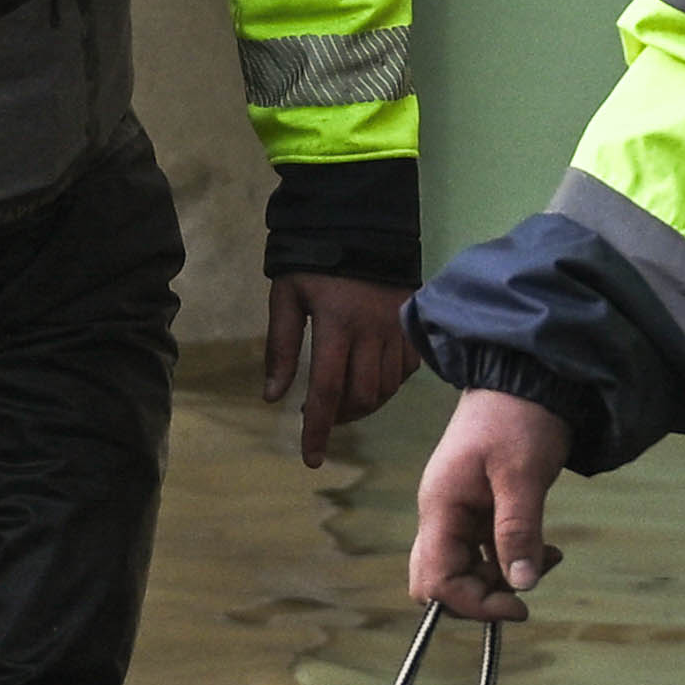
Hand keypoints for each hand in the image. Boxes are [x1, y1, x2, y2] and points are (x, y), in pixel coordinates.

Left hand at [266, 274, 413, 468]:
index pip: (328, 391)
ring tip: (342, 398)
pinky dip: (388, 385)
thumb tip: (272, 396)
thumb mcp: (286, 297)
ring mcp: (397, 330)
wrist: (362, 225)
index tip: (311, 459)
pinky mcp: (412, 325)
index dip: (319, 429)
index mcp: (336, 325)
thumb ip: (280, 347)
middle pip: (362, 397)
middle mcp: (372, 332)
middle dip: (340, 417)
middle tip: (320, 414)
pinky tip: (369, 377)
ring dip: (363, 404)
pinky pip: (405, 371)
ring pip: (386, 389)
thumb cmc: (314, 262)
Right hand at [405, 384, 575, 616]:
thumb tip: (521, 585)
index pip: (435, 580)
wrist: (525, 377)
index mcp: (440, 508)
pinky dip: (513, 558)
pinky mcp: (480, 509)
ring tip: (548, 558)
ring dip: (504, 577)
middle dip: (484, 595)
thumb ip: (518, 530)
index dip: (473, 603)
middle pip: (441, 581)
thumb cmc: (519, 417)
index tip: (519, 605)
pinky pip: (486, 551)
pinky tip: (546, 550)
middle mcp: (441, 515)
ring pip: (467, 569)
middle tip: (527, 586)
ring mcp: (458, 513)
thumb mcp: (522, 474)